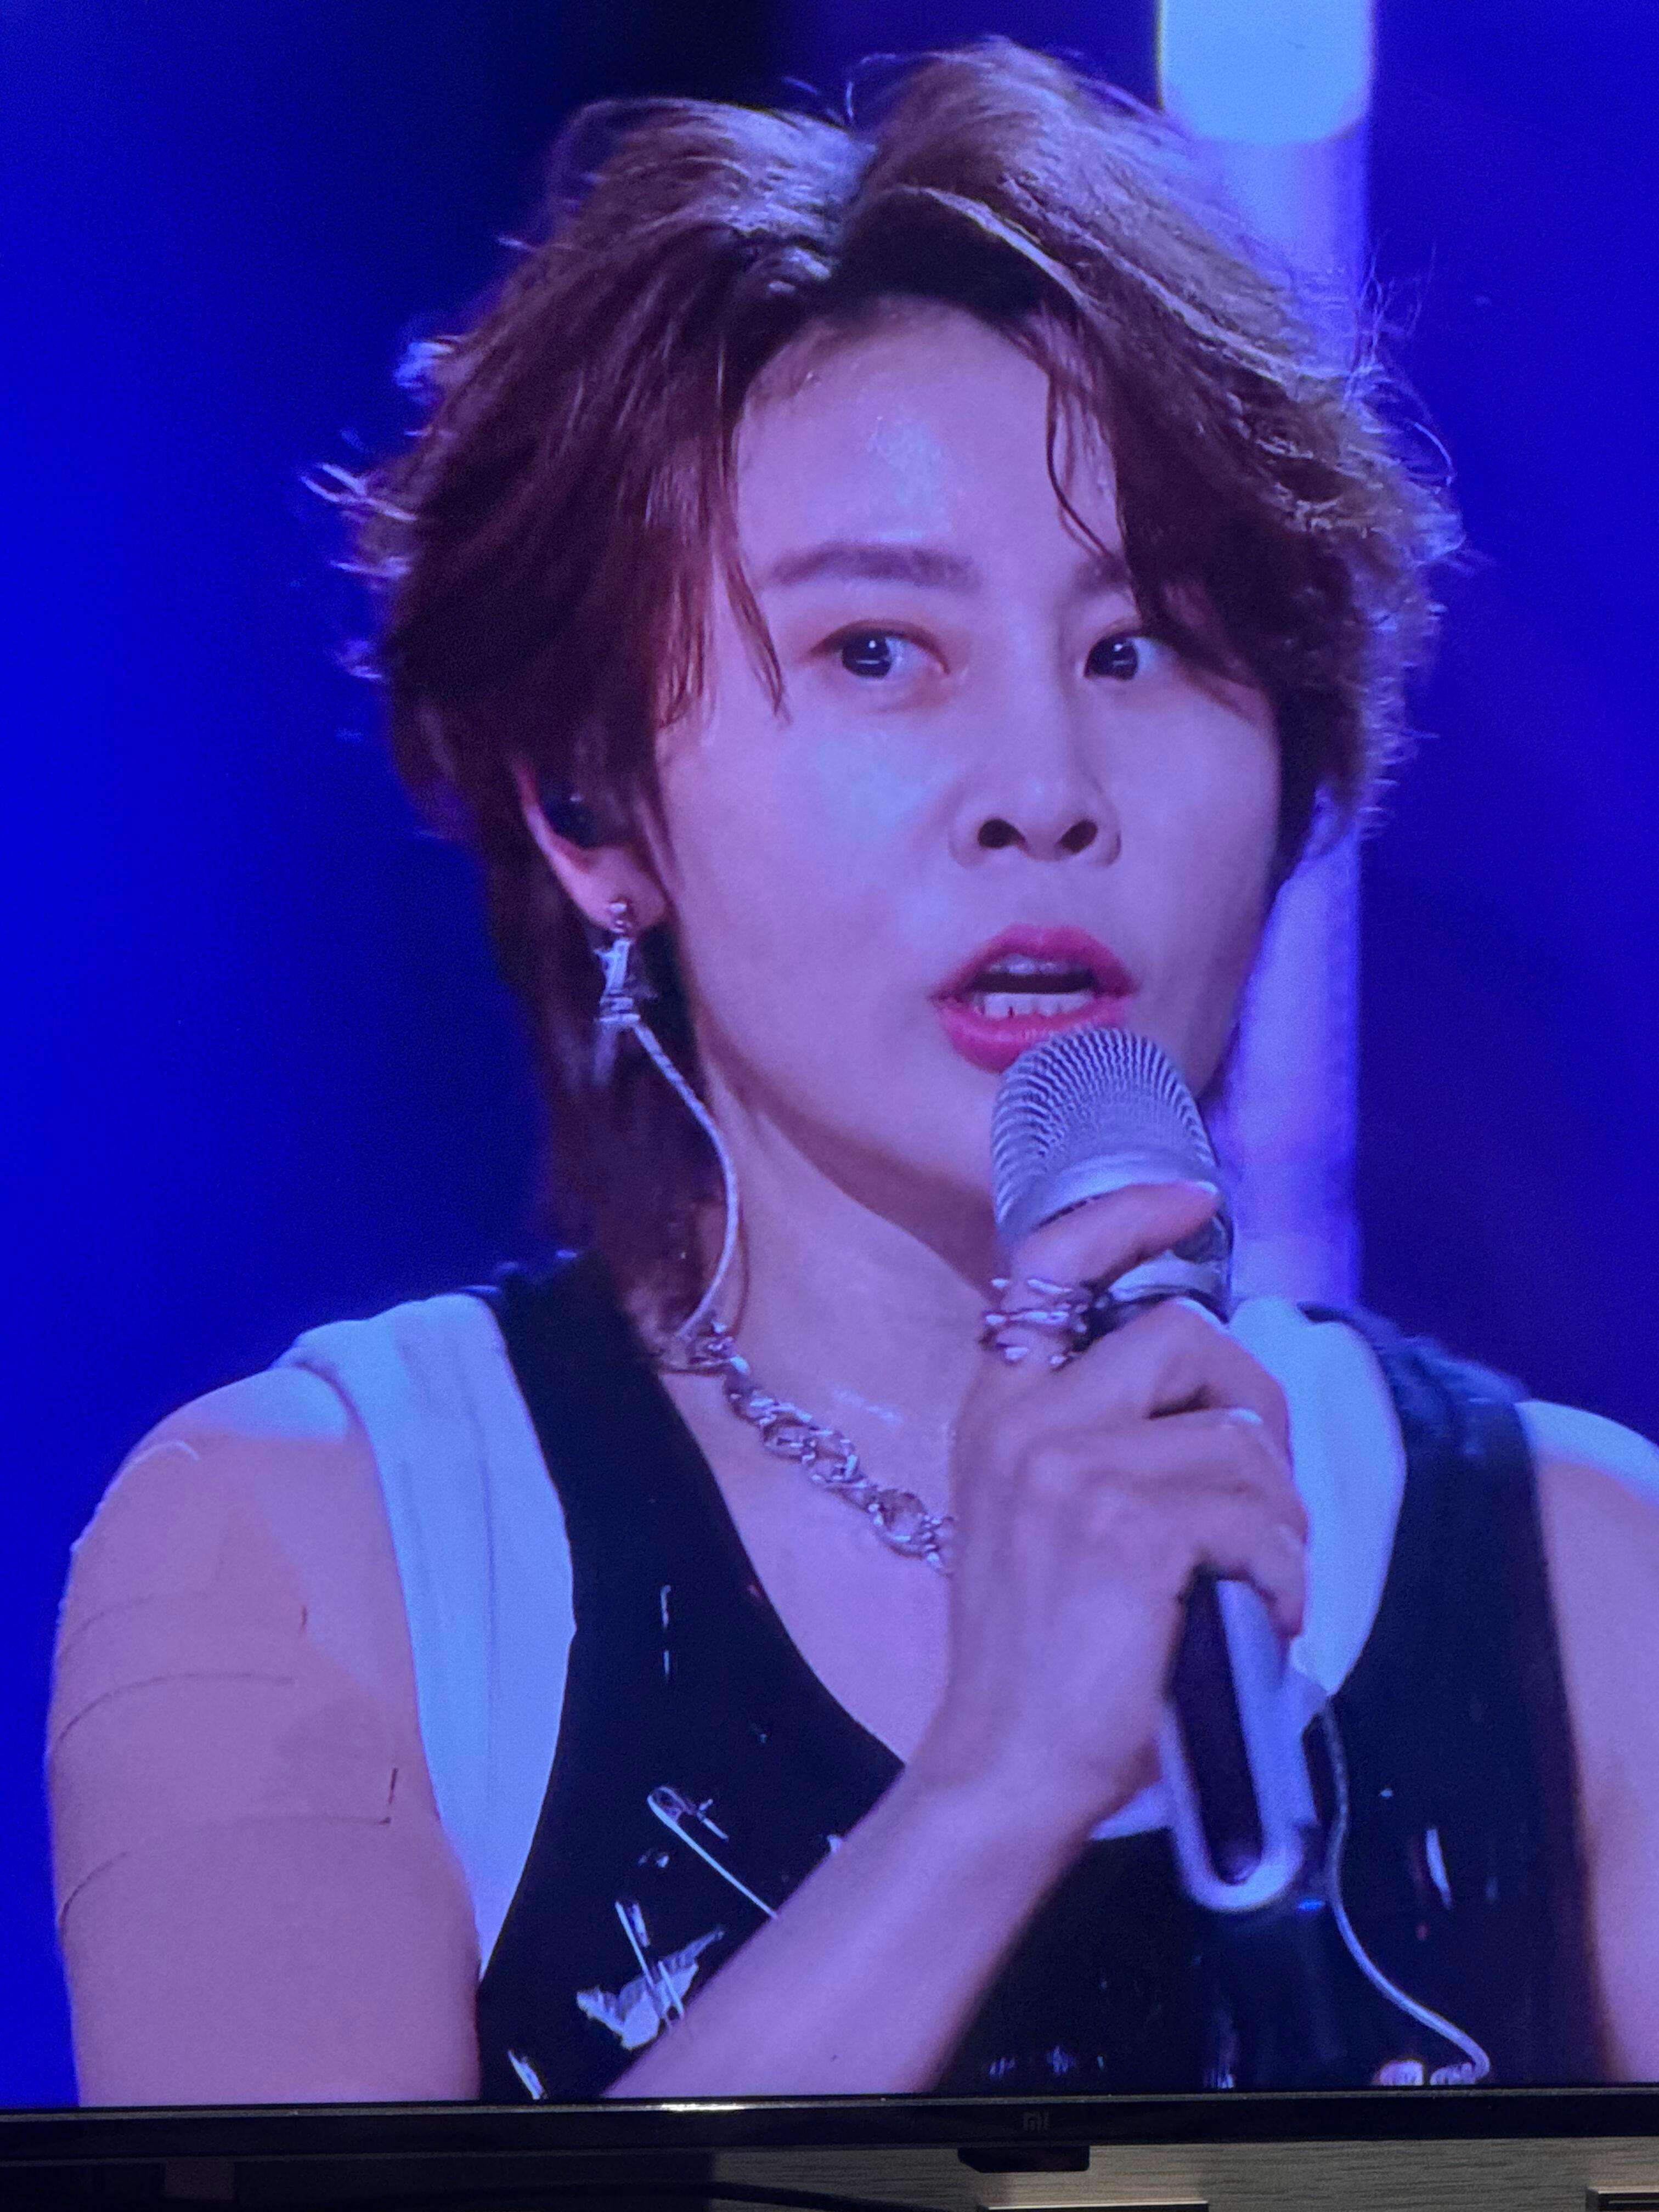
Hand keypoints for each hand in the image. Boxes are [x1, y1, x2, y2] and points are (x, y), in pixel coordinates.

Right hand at [909, 1180, 1303, 1843]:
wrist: (1006, 1762)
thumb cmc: (1040, 1651)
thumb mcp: (1036, 1515)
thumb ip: (1097, 1438)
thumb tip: (1216, 1396)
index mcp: (998, 1408)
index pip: (1050, 1262)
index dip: (1127, 1214)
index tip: (1191, 1201)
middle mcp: (1028, 1423)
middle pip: (1182, 1339)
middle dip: (1251, 1401)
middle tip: (1264, 1482)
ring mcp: (1075, 1472)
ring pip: (1237, 1441)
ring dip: (1276, 1518)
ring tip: (1255, 1580)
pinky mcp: (1133, 1532)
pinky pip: (1258, 1519)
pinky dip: (1282, 1575)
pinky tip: (1257, 1618)